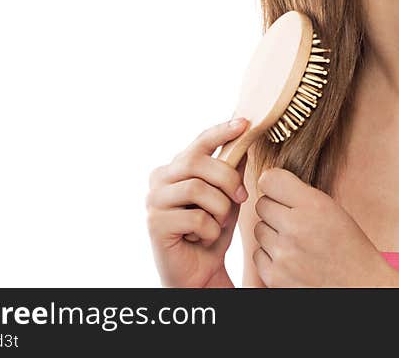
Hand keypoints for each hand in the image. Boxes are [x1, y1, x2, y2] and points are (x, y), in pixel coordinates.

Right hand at [146, 118, 249, 287]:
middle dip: (227, 179)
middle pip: (197, 162)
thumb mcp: (227, 197)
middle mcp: (159, 179)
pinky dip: (210, 231)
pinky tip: (202, 239)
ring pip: (197, 188)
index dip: (221, 131)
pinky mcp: (155, 224)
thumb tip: (244, 137)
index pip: (199, 142)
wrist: (199, 274)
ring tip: (217, 224)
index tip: (244, 123)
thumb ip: (231, 170)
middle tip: (241, 197)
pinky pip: (195, 218)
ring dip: (219, 210)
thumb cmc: (211, 232)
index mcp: (175, 168)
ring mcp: (154, 200)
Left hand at [252, 168, 395, 286]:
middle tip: (295, 221)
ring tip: (296, 242)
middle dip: (275, 210)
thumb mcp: (333, 210)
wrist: (361, 287)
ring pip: (258, 229)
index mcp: (314, 205)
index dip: (275, 185)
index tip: (282, 193)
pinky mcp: (274, 277)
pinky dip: (270, 256)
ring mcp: (283, 254)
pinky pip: (258, 255)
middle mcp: (296, 227)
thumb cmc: (350, 248)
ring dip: (272, 234)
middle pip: (261, 204)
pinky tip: (292, 259)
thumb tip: (268, 182)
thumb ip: (302, 195)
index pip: (270, 179)